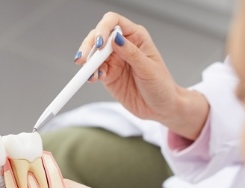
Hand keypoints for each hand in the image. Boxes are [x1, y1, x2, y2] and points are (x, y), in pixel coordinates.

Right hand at [76, 12, 208, 138]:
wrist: (160, 108)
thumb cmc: (161, 86)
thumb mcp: (148, 69)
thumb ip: (131, 53)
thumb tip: (115, 38)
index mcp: (136, 37)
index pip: (114, 23)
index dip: (103, 29)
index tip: (100, 43)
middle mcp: (123, 46)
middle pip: (99, 37)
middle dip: (89, 46)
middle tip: (84, 60)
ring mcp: (114, 61)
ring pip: (94, 54)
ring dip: (88, 62)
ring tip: (88, 73)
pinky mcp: (109, 76)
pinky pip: (95, 71)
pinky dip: (91, 74)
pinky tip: (93, 78)